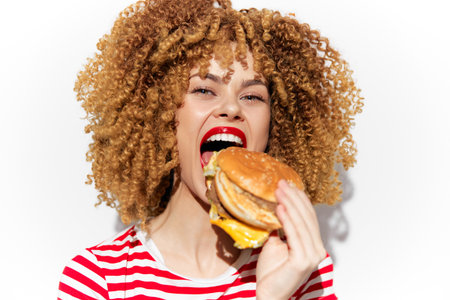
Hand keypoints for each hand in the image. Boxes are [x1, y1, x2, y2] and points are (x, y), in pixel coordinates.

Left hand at [255, 180, 326, 299]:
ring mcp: (312, 256)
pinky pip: (294, 235)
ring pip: (301, 223)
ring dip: (289, 204)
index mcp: (313, 245)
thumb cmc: (272, 272)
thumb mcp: (276, 244)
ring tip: (278, 190)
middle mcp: (317, 250)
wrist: (268, 294)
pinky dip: (287, 220)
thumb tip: (277, 209)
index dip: (299, 199)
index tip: (288, 184)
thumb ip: (281, 229)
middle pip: (306, 217)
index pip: (308, 217)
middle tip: (281, 182)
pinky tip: (279, 208)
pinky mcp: (303, 261)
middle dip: (294, 198)